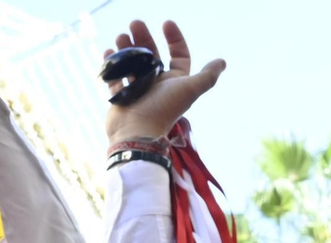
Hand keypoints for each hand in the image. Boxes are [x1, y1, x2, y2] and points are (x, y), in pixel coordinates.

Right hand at [104, 20, 224, 143]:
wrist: (136, 132)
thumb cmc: (163, 109)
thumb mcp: (190, 89)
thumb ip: (207, 76)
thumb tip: (222, 62)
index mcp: (174, 81)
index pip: (178, 54)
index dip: (175, 38)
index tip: (166, 23)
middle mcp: (157, 84)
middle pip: (152, 55)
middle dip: (144, 38)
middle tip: (134, 23)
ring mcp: (138, 90)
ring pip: (132, 63)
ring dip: (127, 48)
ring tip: (120, 36)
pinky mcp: (121, 97)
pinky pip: (116, 77)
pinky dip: (112, 64)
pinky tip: (108, 51)